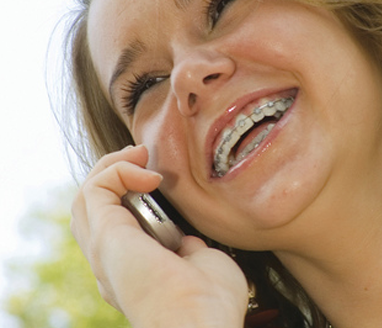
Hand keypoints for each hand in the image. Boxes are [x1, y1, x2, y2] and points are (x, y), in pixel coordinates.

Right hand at [71, 145, 247, 327]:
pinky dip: (117, 170)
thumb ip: (187, 251)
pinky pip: (95, 191)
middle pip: (92, 208)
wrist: (201, 323)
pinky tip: (147, 172)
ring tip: (140, 154)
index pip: (115, 225)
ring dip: (112, 167)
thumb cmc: (210, 303)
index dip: (129, 196)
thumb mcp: (201, 266)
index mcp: (133, 270)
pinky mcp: (106, 236)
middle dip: (114, 174)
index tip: (160, 179)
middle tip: (144, 157)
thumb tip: (185, 243)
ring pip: (86, 197)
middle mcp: (111, 262)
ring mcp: (104, 250)